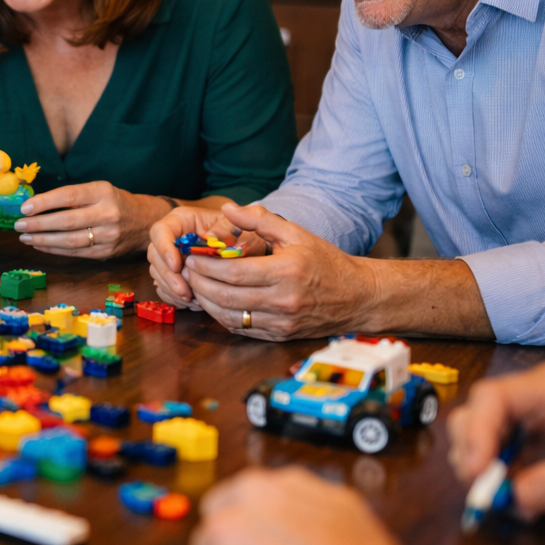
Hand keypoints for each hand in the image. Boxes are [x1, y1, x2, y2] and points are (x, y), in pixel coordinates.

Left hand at [14, 182, 163, 258]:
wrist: (145, 221)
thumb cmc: (114, 202)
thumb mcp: (99, 190)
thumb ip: (74, 196)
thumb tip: (36, 204)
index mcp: (103, 192)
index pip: (68, 196)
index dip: (44, 202)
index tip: (24, 208)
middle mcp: (108, 213)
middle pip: (67, 220)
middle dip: (39, 224)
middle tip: (19, 225)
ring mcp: (108, 235)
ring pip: (70, 240)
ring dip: (43, 240)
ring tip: (25, 237)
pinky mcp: (106, 253)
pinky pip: (75, 252)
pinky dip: (54, 250)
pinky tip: (40, 246)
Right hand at [147, 204, 260, 307]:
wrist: (242, 246)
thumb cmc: (238, 233)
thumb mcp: (236, 226)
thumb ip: (226, 228)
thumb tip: (210, 238)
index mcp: (182, 220)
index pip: (160, 230)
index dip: (164, 248)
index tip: (177, 266)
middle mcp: (171, 238)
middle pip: (154, 256)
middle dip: (168, 276)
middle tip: (184, 292)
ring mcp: (169, 258)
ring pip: (157, 274)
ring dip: (172, 290)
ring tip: (194, 300)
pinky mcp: (173, 275)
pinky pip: (164, 289)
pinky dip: (176, 298)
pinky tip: (193, 302)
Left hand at [177, 203, 375, 340]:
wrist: (358, 297)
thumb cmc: (326, 261)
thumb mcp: (296, 234)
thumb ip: (260, 221)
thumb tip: (228, 208)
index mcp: (286, 272)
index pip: (234, 273)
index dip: (206, 267)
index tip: (191, 258)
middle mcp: (283, 301)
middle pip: (226, 297)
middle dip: (199, 284)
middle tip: (186, 272)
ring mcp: (281, 322)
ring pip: (229, 317)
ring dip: (206, 302)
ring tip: (195, 286)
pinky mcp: (279, 335)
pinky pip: (242, 329)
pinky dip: (222, 317)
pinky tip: (214, 302)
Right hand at [447, 361, 544, 517]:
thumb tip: (515, 497)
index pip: (493, 397)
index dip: (476, 433)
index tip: (476, 472)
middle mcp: (530, 396)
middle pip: (475, 414)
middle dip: (471, 454)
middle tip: (483, 491)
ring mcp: (524, 417)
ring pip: (475, 435)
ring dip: (481, 471)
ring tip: (507, 500)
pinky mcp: (522, 439)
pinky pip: (492, 456)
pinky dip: (495, 481)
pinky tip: (517, 500)